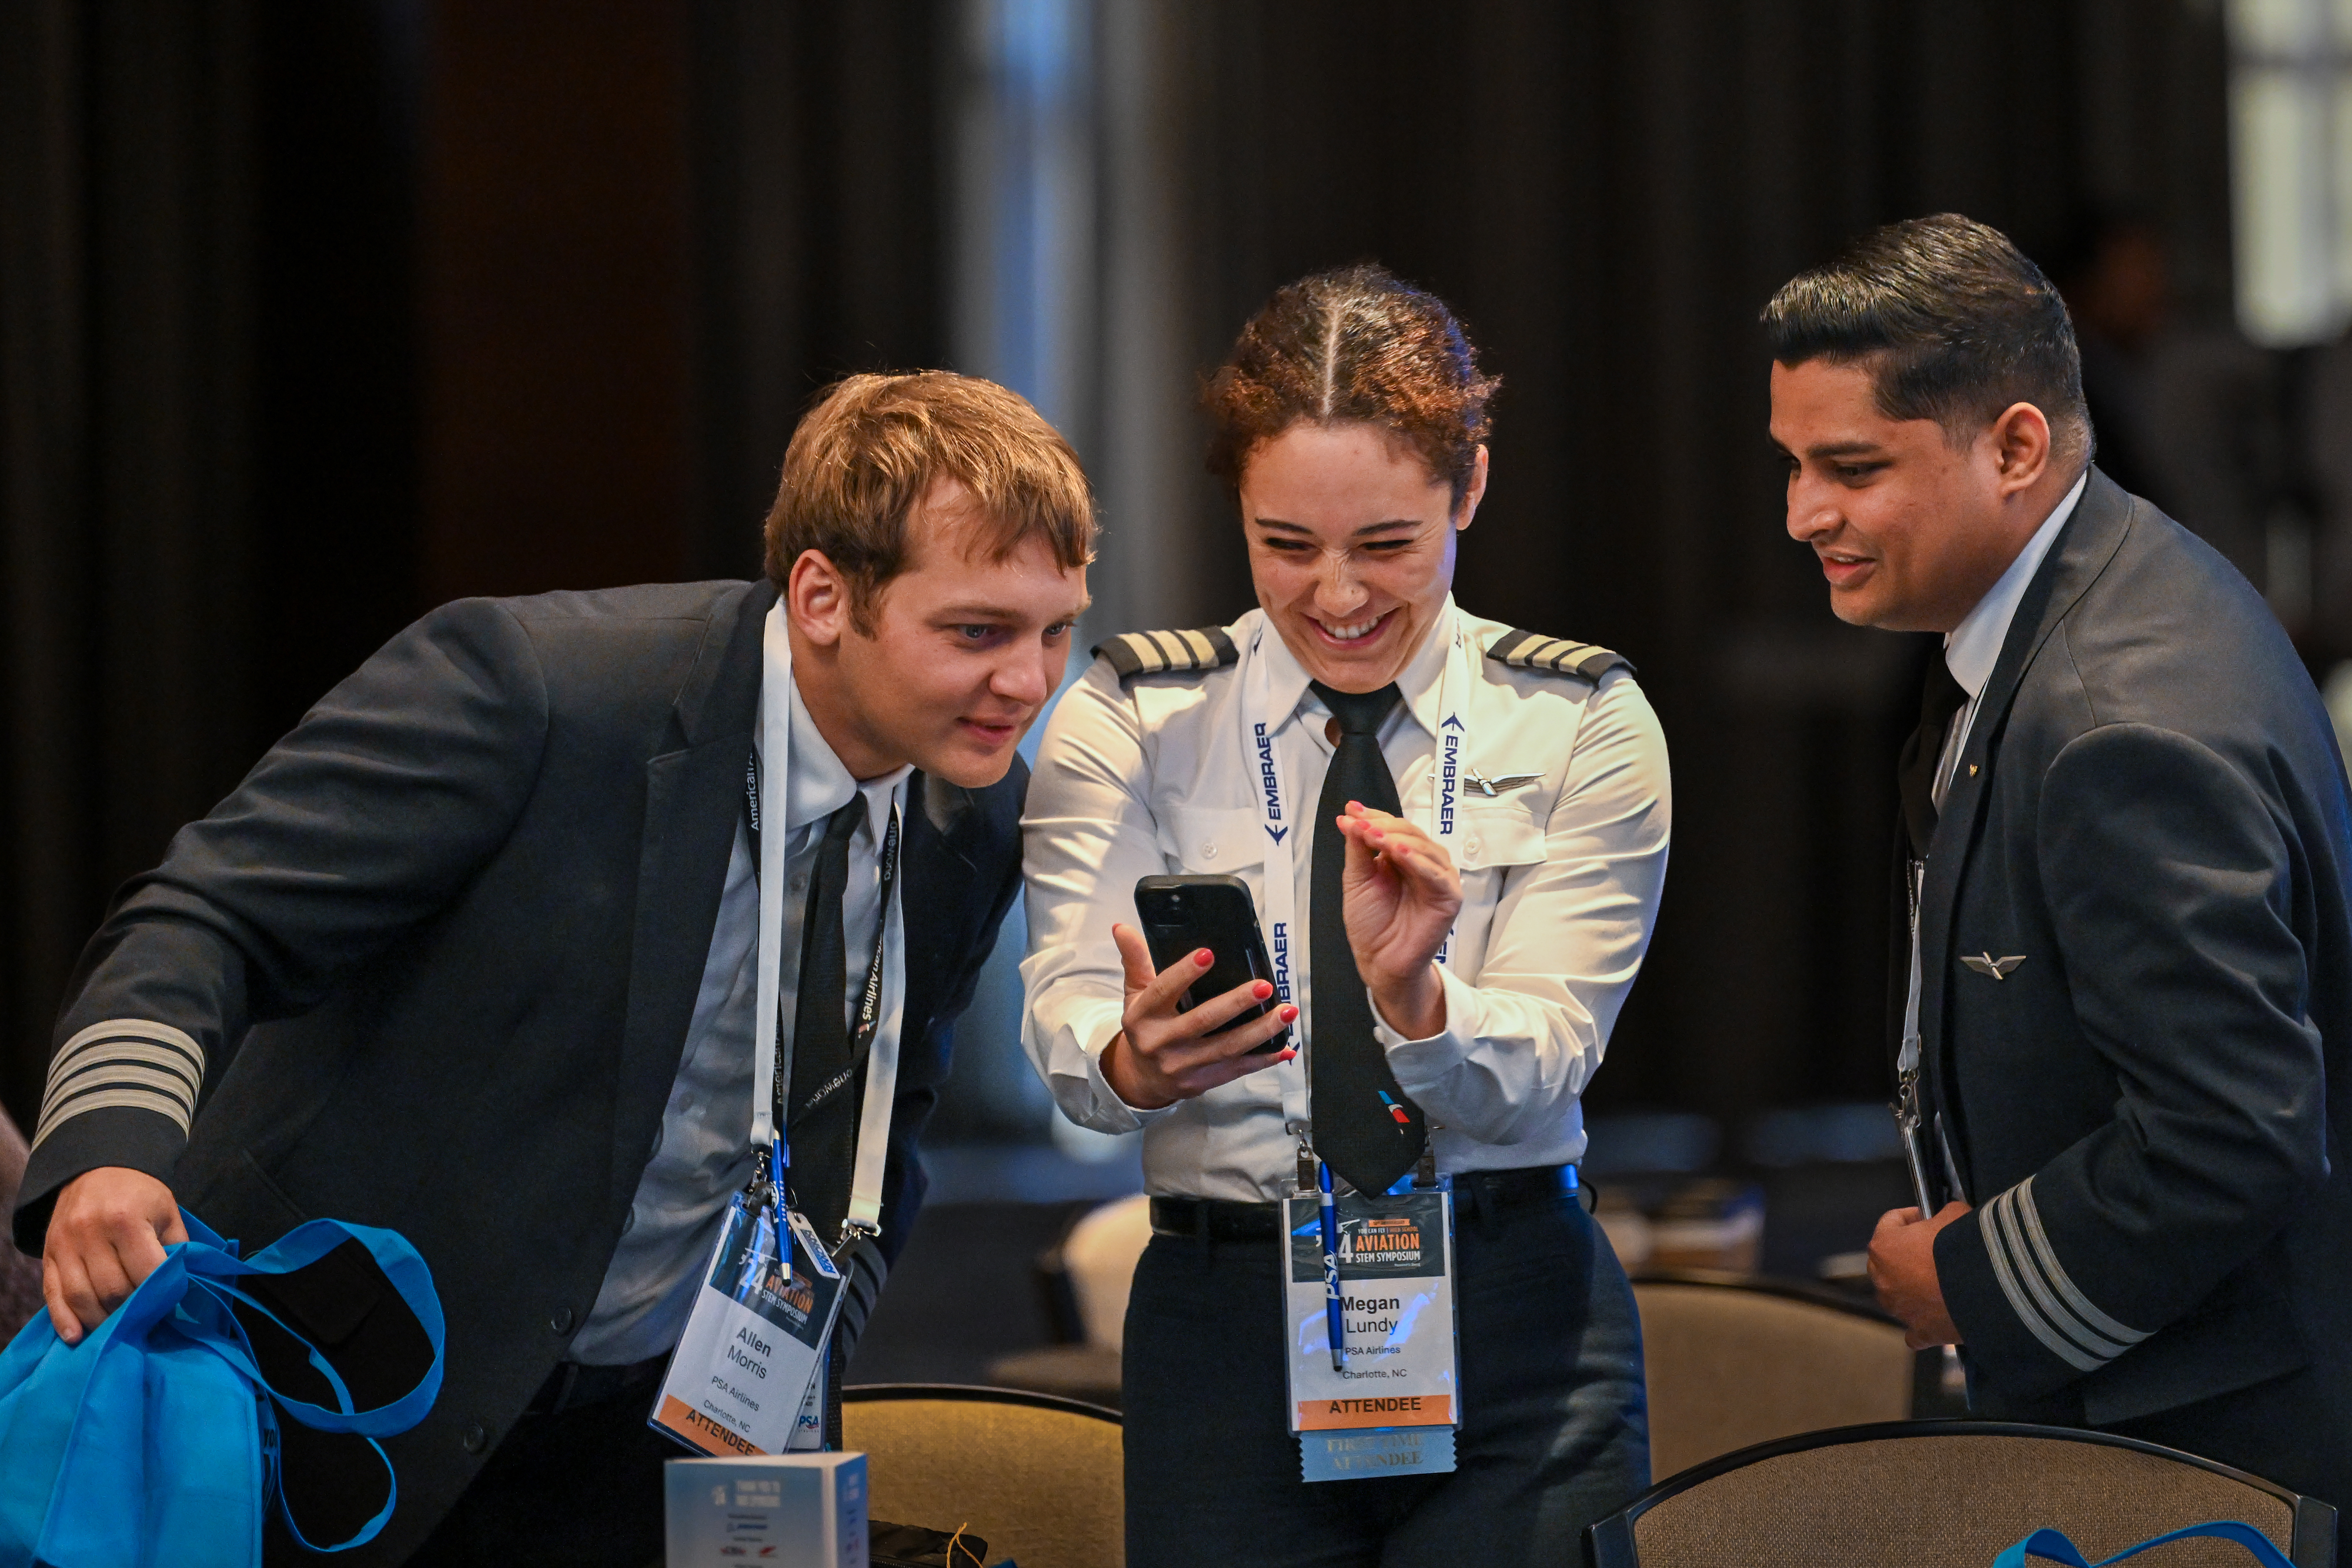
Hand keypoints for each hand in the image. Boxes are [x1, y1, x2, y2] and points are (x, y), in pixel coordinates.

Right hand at [43, 1166, 184, 1344]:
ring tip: (116, 1332)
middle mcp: (91, 1233)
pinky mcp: (47, 1254)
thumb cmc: (140, 1194)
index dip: (159, 1295)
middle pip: (112, 1290)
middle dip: (131, 1311)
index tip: (168, 1305)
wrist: (97, 1168)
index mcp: (126, 1220)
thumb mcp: (167, 1212)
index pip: (144, 1272)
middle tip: (145, 1321)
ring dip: (100, 1321)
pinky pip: (52, 1293)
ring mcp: (65, 1245)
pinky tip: (75, 1337)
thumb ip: (175, 1248)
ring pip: (81, 1297)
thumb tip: (182, 1287)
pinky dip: (63, 1319)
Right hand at [1098, 923, 1297, 1109]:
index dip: (1184, 973)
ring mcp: (1183, 1065)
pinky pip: (1237, 1070)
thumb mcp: (1134, 994)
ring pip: (1227, 1047)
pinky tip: (1283, 1048)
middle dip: (1236, 1003)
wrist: (1142, 1078)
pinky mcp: (1202, 1082)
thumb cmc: (1145, 1028)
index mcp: (1143, 1016)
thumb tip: (1123, 928)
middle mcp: (1161, 1042)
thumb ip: (1135, 960)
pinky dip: (1263, 1060)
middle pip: (1202, 1021)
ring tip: (1285, 1012)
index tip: (1208, 953)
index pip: (1163, 991)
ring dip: (1260, 1030)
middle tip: (1264, 986)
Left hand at [1336, 802, 1461, 1039]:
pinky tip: (1400, 854)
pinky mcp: (1449, 896)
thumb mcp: (1357, 879)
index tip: (1350, 811)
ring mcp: (1438, 878)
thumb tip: (1349, 816)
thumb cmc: (1370, 924)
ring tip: (1375, 835)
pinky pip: (1436, 873)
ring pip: (1424, 848)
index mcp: (1402, 857)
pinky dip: (1418, 861)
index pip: (1393, 827)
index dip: (1373, 817)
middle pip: (1410, 832)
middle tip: (1360, 823)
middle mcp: (1423, 863)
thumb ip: (1358, 847)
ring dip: (1398, 838)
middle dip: (1383, 825)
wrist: (1379, 961)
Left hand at [1868, 1200, 1969, 1348]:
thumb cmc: (1961, 1248)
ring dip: (1912, 1287)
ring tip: (1940, 1281)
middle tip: (1934, 1249)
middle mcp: (1883, 1278)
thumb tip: (1949, 1214)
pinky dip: (1923, 1324)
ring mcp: (1898, 1308)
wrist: (1983, 1289)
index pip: (1890, 1222)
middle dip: (1907, 1253)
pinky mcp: (1918, 1331)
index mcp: (1884, 1246)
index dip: (1911, 1217)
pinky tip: (1935, 1318)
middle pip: (1889, 1260)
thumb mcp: (1955, 1214)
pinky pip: (1914, 1330)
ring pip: (1898, 1294)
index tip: (1927, 1218)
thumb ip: (1946, 1212)